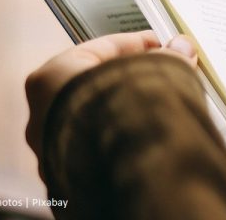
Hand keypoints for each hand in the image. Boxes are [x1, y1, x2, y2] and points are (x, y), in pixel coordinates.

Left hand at [25, 31, 197, 163]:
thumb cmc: (125, 123)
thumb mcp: (155, 75)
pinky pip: (101, 149)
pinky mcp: (69, 179)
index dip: (138, 44)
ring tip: (165, 106)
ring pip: (98, 119)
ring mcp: (54, 151)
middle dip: (134, 79)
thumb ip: (168, 58)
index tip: (163, 45)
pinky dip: (124, 139)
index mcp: (51, 78)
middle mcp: (43, 115)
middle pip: (97, 84)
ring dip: (131, 109)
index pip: (99, 49)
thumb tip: (182, 47)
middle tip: (166, 75)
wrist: (125, 181)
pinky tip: (150, 136)